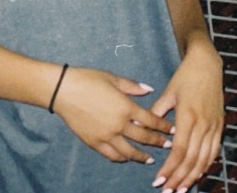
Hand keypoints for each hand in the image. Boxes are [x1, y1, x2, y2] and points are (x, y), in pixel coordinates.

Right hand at [54, 68, 174, 163]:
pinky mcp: (95, 143)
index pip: (151, 120)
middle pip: (144, 138)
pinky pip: (112, 155)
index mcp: (125, 107)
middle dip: (158, 142)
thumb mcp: (112, 78)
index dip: (164, 126)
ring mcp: (107, 136)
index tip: (172, 130)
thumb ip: (132, 86)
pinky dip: (122, 158)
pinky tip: (126, 157)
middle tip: (167, 145)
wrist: (63, 90)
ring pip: (129, 152)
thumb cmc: (88, 79)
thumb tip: (148, 89)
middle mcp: (119, 124)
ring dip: (142, 156)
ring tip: (150, 158)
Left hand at [149, 43, 223, 190]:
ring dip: (192, 177)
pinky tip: (197, 175)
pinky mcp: (220, 126)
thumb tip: (142, 126)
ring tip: (181, 189)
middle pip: (191, 159)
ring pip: (204, 159)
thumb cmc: (185, 76)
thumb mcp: (168, 92)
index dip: (169, 168)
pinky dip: (205, 166)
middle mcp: (202, 124)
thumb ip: (157, 112)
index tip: (159, 180)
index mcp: (187, 116)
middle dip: (179, 178)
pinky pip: (214, 152)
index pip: (178, 150)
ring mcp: (213, 126)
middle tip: (168, 191)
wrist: (207, 64)